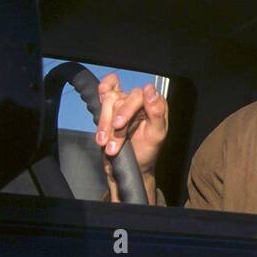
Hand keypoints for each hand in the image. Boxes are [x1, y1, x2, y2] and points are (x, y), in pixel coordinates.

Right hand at [95, 75, 167, 201]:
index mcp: (155, 103)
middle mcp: (140, 100)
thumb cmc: (147, 151)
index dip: (127, 109)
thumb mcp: (157, 135)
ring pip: (108, 101)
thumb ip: (157, 112)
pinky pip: (105, 90)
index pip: (139, 95)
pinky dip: (100, 96)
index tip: (119, 124)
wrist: (131, 167)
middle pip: (120, 100)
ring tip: (105, 144)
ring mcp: (124, 102)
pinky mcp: (111, 107)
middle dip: (114, 125)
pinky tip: (100, 101)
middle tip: (112, 145)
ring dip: (104, 125)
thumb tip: (150, 90)